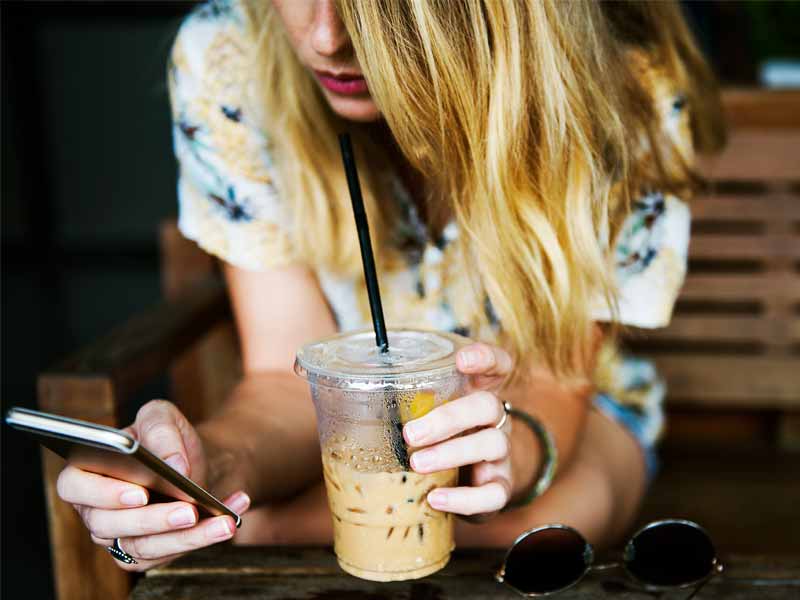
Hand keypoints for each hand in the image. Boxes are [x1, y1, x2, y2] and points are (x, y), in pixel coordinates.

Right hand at [56, 400, 250, 570]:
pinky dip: (205, 537)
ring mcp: (119, 536)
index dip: (103, 493)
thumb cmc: (167, 440)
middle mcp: (96, 510)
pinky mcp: (147, 553)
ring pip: (144, 546)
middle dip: (154, 519)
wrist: (194, 462)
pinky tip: (230, 518)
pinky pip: (171, 553)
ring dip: (187, 537)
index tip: (140, 492)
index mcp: (87, 472)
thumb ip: (161, 430)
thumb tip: (173, 465)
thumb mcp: (163, 418)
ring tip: (223, 521)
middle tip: (189, 510)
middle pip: (111, 525)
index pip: (75, 487)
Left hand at [403, 343, 512, 518]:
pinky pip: (494, 493)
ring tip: (417, 464)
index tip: (461, 359)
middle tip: (410, 433)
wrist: (472, 480)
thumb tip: (337, 380)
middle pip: (487, 405)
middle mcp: (495, 419)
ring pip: (492, 444)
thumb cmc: (439, 436)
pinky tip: (435, 499)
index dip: (485, 357)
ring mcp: (501, 453)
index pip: (497, 364)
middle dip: (448, 418)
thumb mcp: (425, 412)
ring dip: (452, 453)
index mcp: (477, 391)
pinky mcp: (500, 486)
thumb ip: (399, 397)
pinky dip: (464, 498)